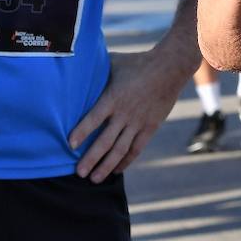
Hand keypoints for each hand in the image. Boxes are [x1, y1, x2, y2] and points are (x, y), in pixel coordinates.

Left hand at [68, 47, 188, 181]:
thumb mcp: (113, 62)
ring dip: (107, 165)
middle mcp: (125, 113)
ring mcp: (138, 122)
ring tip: (94, 178)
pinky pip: (137, 148)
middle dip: (91, 159)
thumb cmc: (137, 63)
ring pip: (121, 149)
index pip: (94, 118)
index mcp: (113, 97)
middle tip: (78, 173)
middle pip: (106, 141)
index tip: (70, 145)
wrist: (170, 67)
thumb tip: (74, 66)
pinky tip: (116, 170)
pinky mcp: (150, 127)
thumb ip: (96, 70)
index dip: (82, 132)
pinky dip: (126, 160)